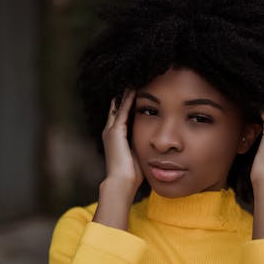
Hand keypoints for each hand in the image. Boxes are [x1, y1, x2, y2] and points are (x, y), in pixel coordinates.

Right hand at [93, 89, 142, 229]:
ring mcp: (111, 130)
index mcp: (115, 137)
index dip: (127, 103)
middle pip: (117, 106)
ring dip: (126, 93)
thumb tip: (153, 142)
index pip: (121, 114)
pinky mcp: (115, 132)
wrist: (121, 183)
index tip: (137, 91)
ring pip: (119, 105)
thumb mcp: (137, 154)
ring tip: (134, 79)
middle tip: (134, 79)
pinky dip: (128, 99)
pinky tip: (134, 89)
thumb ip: (141, 145)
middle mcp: (110, 131)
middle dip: (125, 94)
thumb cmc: (131, 175)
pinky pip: (123, 110)